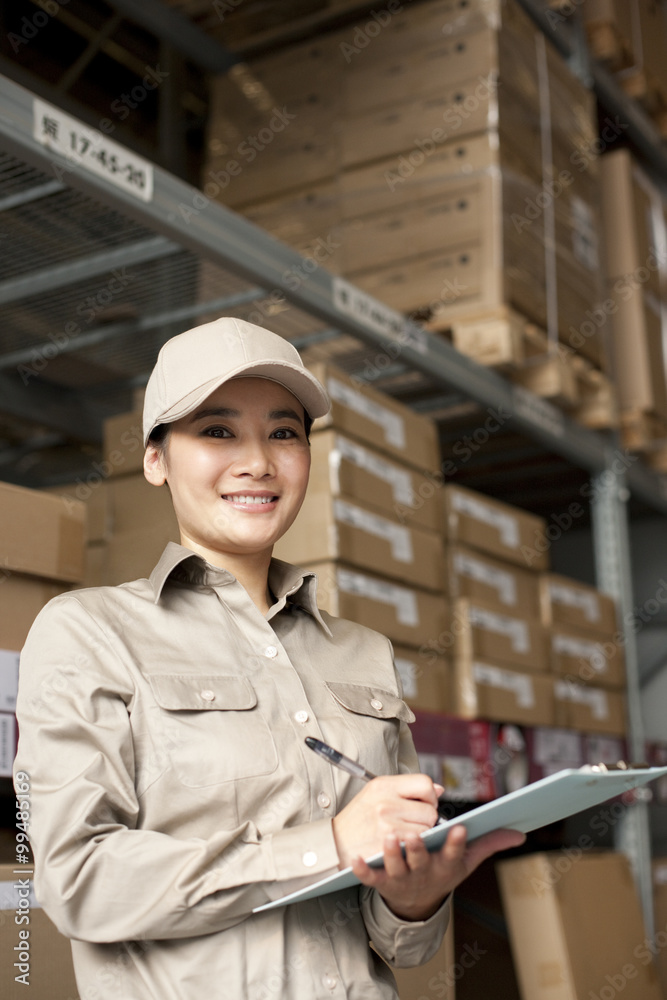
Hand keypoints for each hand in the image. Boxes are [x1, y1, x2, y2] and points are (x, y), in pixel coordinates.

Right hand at [332, 773, 442, 868]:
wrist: (334, 844)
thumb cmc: (358, 819)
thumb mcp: (376, 794)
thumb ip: (407, 789)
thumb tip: (439, 789)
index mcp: (384, 785)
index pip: (425, 783)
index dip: (430, 796)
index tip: (425, 804)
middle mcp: (386, 803)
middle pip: (430, 810)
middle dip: (427, 819)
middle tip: (413, 823)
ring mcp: (387, 825)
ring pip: (426, 830)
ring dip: (421, 835)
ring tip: (405, 835)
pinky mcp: (388, 846)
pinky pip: (415, 845)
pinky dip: (412, 848)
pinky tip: (402, 846)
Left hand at [351, 824, 525, 920]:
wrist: (416, 903)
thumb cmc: (441, 870)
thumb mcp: (467, 861)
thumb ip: (489, 843)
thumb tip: (520, 833)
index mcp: (446, 864)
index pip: (454, 853)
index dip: (456, 843)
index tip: (459, 828)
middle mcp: (424, 871)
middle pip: (421, 859)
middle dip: (418, 848)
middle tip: (414, 834)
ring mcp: (403, 878)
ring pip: (397, 866)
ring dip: (392, 853)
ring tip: (388, 836)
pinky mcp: (383, 882)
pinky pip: (371, 879)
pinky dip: (363, 871)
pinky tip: (355, 860)